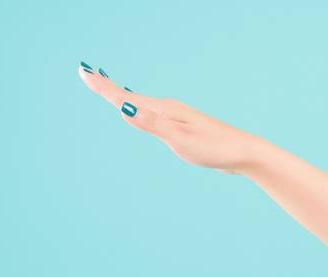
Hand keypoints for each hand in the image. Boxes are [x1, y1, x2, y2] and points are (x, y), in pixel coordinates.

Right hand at [77, 64, 265, 174]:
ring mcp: (177, 117)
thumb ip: (153, 125)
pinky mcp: (184, 127)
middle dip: (108, 87)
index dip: (103, 87)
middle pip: (131, 96)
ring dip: (123, 95)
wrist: (244, 154)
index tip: (83, 70)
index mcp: (164, 110)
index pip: (126, 97)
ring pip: (142, 103)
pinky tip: (142, 110)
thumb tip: (125, 108)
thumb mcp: (180, 140)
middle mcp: (169, 109)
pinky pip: (154, 114)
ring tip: (109, 89)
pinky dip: (140, 108)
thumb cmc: (214, 148)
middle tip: (87, 73)